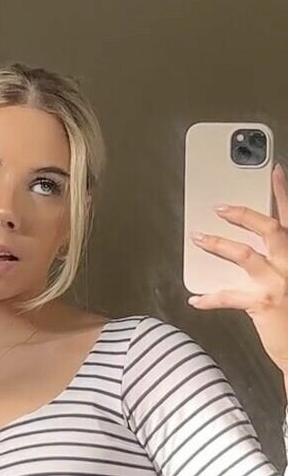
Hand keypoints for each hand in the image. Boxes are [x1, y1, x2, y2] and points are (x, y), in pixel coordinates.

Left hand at [188, 163, 287, 374]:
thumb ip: (281, 260)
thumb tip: (259, 247)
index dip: (284, 193)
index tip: (275, 171)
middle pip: (270, 229)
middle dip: (244, 214)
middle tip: (220, 207)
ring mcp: (279, 283)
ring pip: (245, 254)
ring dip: (218, 244)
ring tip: (199, 238)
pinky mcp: (263, 304)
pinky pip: (229, 296)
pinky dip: (210, 298)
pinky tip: (196, 300)